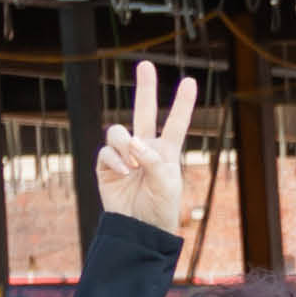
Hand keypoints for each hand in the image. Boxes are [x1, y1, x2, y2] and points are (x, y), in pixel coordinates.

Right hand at [96, 60, 197, 232]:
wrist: (139, 231)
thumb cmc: (160, 209)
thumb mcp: (166, 184)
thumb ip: (154, 160)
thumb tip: (133, 141)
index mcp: (165, 151)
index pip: (175, 123)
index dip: (182, 104)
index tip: (190, 82)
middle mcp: (144, 149)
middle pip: (144, 111)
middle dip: (145, 88)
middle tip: (145, 65)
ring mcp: (124, 157)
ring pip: (118, 131)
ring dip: (124, 143)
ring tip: (132, 165)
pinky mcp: (106, 168)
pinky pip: (105, 151)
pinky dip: (114, 159)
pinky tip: (124, 172)